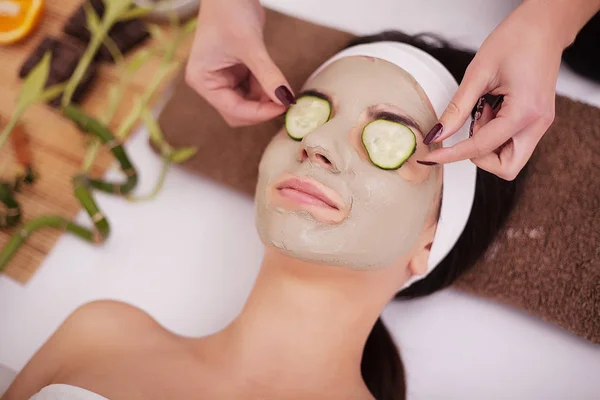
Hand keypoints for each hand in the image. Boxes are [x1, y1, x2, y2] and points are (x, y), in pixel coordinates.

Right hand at [185, 0, 294, 126]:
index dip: (259, 112)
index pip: (233, 110)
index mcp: (202, 80)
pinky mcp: (235, 72)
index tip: (283, 106)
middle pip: (238, 112)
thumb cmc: (229, 11)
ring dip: (265, 100)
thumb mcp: (251, 47)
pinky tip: (276, 82)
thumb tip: (286, 99)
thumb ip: (268, 76)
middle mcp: (209, 83)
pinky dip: (265, 89)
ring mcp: (222, 78)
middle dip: (261, 109)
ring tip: (282, 88)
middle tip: (285, 101)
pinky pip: (252, 90)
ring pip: (247, 103)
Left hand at [419, 1, 566, 179]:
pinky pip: (512, 143)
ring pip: (510, 159)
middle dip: (480, 156)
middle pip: (506, 168)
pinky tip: (490, 110)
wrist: (543, 26)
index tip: (431, 156)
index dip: (452, 154)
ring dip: (488, 144)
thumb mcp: (479, 72)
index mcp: (525, 113)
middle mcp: (537, 124)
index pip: (482, 147)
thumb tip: (438, 134)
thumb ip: (457, 108)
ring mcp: (540, 124)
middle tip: (469, 128)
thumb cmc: (517, 40)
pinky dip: (495, 135)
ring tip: (482, 111)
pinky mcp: (536, 120)